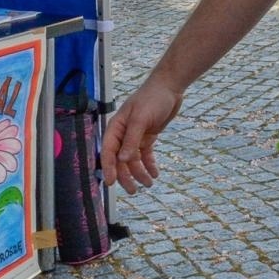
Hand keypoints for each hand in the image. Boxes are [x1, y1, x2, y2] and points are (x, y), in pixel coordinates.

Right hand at [101, 79, 183, 193]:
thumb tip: (122, 160)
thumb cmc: (152, 98)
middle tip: (133, 191)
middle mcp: (123, 134)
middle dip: (126, 176)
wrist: (170, 88)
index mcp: (116, 127)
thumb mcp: (141, 118)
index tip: (110, 183)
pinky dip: (149, 165)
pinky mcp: (147, 137)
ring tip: (149, 184)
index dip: (108, 168)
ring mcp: (135, 136)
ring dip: (139, 173)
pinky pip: (146, 155)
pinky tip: (154, 174)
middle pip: (120, 160)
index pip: (108, 151)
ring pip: (133, 160)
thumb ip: (132, 139)